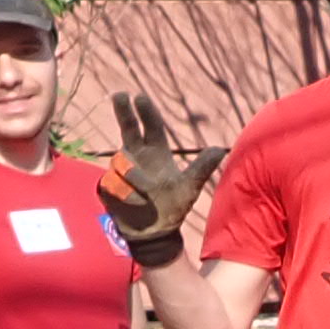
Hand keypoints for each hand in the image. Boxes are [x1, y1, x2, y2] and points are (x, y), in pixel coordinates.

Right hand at [95, 91, 223, 266]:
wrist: (154, 233)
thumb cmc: (172, 207)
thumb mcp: (189, 187)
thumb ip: (202, 167)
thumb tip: (219, 149)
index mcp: (157, 153)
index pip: (152, 127)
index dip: (146, 112)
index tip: (139, 97)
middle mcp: (137, 156)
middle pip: (129, 128)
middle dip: (123, 111)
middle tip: (120, 95)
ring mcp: (121, 170)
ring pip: (122, 161)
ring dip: (132, 174)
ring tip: (143, 192)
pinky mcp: (110, 185)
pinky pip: (114, 182)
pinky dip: (124, 191)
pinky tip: (132, 201)